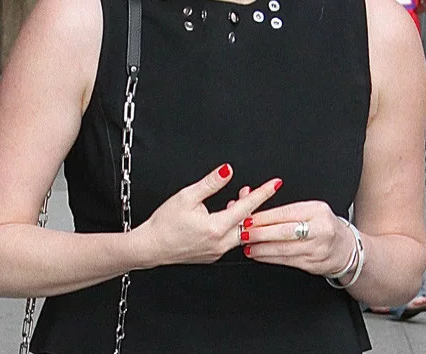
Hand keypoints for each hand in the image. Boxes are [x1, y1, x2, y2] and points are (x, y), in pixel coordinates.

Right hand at [131, 165, 280, 267]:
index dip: (262, 193)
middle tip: (249, 190)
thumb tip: (227, 170)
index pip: (246, 206)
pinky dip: (232, 226)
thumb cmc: (164, 223)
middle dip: (252, 205)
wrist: (150, 246)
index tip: (275, 184)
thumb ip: (211, 183)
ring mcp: (217, 251)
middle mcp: (220, 243)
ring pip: (239, 232)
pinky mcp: (212, 255)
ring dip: (241, 216)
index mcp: (216, 227)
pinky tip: (224, 216)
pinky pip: (229, 239)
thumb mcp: (187, 196)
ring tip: (234, 200)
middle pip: (248, 223)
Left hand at [236, 201, 354, 277]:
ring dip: (262, 248)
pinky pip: (287, 261)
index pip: (285, 213)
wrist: (346, 249)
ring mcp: (317, 248)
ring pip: (284, 249)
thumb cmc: (322, 226)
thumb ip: (281, 208)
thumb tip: (249, 196)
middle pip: (284, 231)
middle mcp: (319, 229)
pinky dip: (270, 258)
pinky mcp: (313, 264)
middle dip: (260, 233)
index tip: (247, 218)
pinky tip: (258, 255)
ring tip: (247, 246)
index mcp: (317, 210)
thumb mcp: (308, 210)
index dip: (264, 217)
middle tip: (243, 233)